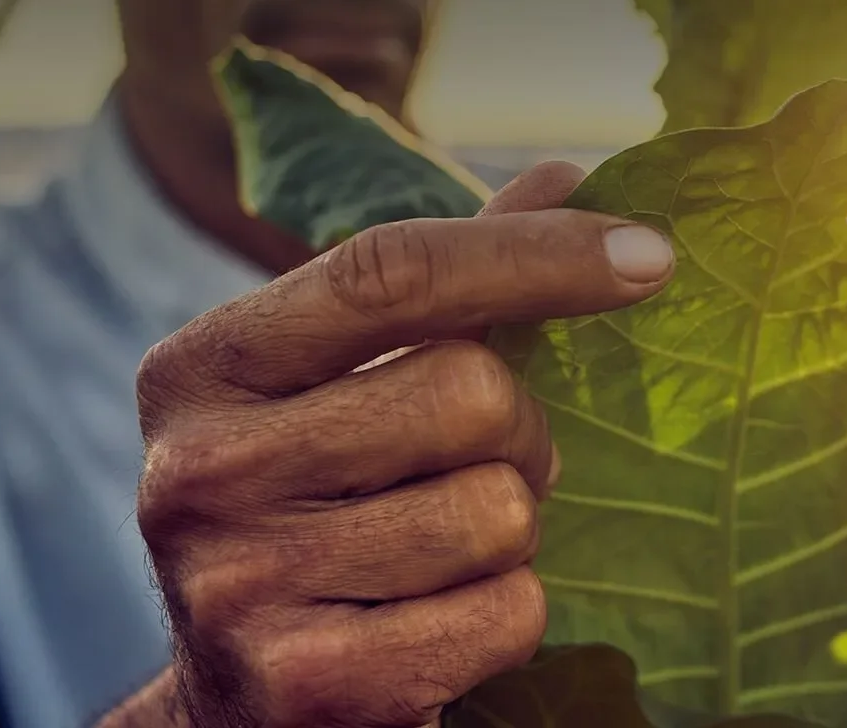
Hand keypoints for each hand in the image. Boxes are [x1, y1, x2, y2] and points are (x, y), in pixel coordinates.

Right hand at [129, 163, 675, 726]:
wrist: (242, 704)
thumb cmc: (322, 510)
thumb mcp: (350, 386)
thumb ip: (450, 283)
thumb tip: (569, 172)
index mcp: (202, 368)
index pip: (389, 271)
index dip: (534, 256)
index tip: (650, 256)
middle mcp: (196, 471)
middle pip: (467, 393)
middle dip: (519, 433)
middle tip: (489, 464)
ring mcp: (238, 586)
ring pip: (497, 512)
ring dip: (510, 534)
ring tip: (448, 551)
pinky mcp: (306, 685)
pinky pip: (505, 614)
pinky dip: (506, 617)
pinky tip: (439, 623)